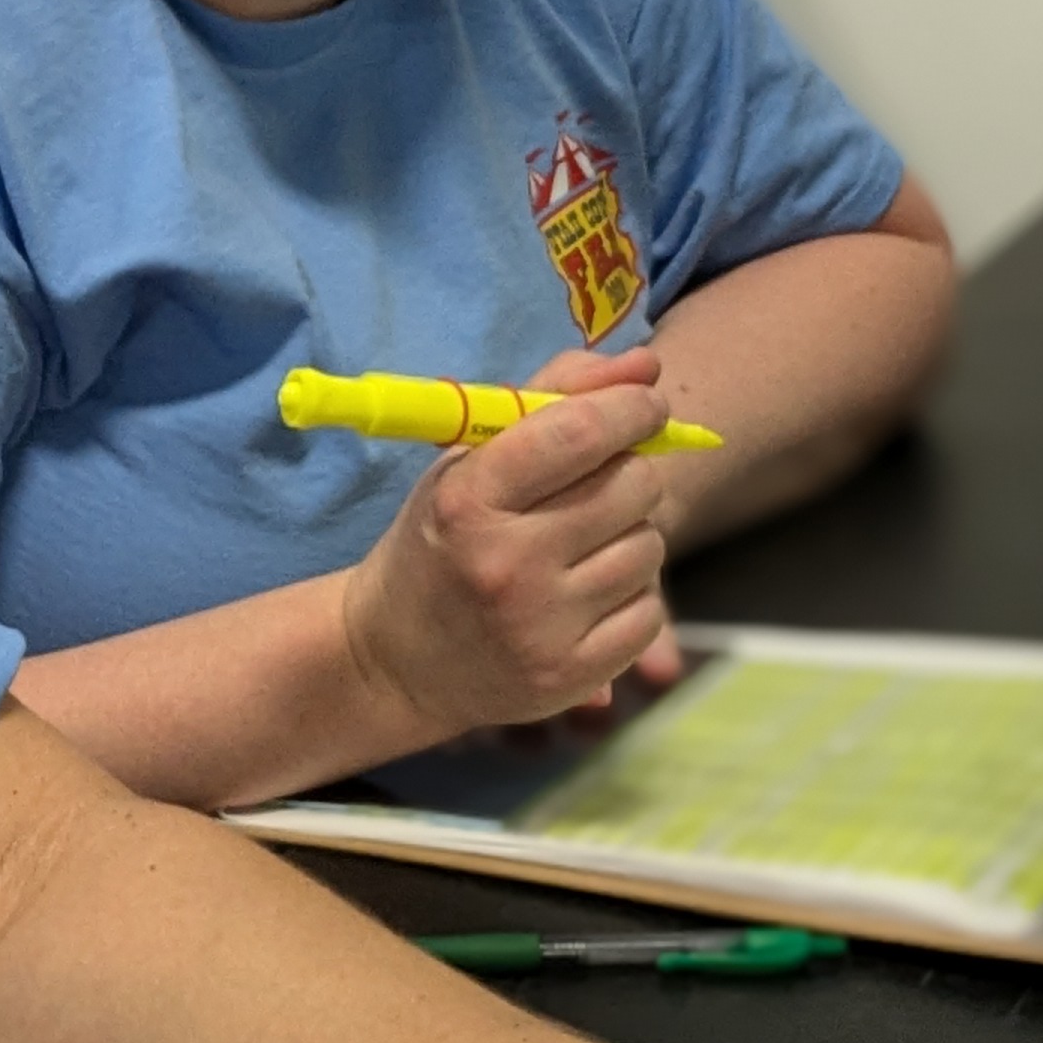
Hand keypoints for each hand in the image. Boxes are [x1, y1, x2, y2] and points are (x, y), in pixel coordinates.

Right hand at [336, 346, 673, 740]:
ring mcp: (540, 626)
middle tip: (600, 485)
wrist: (392, 661)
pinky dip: (631, 596)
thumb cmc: (438, 542)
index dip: (630, 408)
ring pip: (649, 547)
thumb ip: (552, 399)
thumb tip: (646, 366)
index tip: (644, 406)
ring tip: (583, 546)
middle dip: (629, 473)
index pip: (579, 432)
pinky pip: (651, 613)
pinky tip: (588, 595)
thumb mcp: (465, 461)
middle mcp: (506, 564)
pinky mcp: (570, 676)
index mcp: (469, 500)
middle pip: (631, 486)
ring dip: (630, 536)